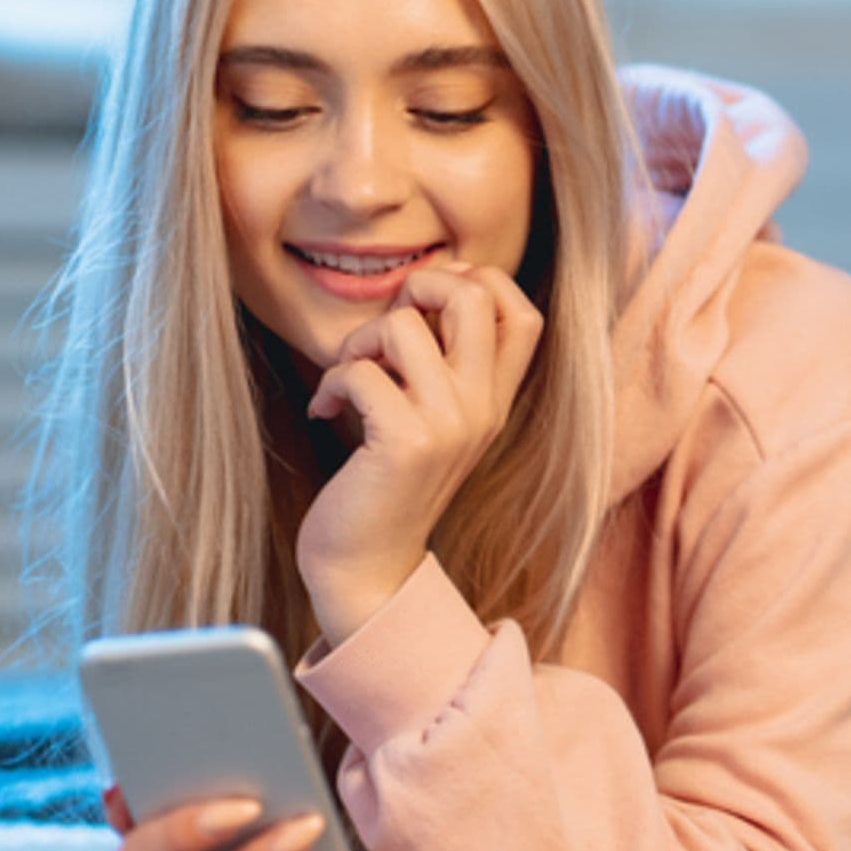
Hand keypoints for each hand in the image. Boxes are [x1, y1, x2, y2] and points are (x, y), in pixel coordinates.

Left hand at [295, 260, 543, 636]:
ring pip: (404, 325)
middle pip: (476, 296)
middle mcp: (483, 408)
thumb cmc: (385, 482)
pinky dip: (332, 382)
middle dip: (418, 286)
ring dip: (359, 341)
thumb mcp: (431, 419)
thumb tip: (423, 289)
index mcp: (494, 400)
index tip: (426, 308)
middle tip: (388, 325)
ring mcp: (450, 426)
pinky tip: (326, 410)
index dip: (476, 284)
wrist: (366, 566)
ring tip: (348, 375)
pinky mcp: (407, 443)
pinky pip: (361, 371)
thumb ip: (441, 365)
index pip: (523, 312)